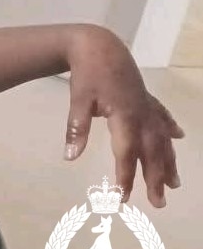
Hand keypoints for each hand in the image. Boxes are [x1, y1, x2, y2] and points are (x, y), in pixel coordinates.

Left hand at [64, 25, 184, 207]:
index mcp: (124, 117)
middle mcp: (141, 114)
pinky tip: (178, 136)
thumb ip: (76, 128)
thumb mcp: (78, 100)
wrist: (99, 45)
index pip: (126, 154)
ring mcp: (146, 106)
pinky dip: (170, 128)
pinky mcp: (145, 97)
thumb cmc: (88, 73)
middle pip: (151, 152)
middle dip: (154, 178)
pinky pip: (162, 116)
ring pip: (162, 139)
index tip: (121, 198)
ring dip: (168, 161)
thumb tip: (70, 156)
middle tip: (159, 203)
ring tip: (174, 183)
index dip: (125, 177)